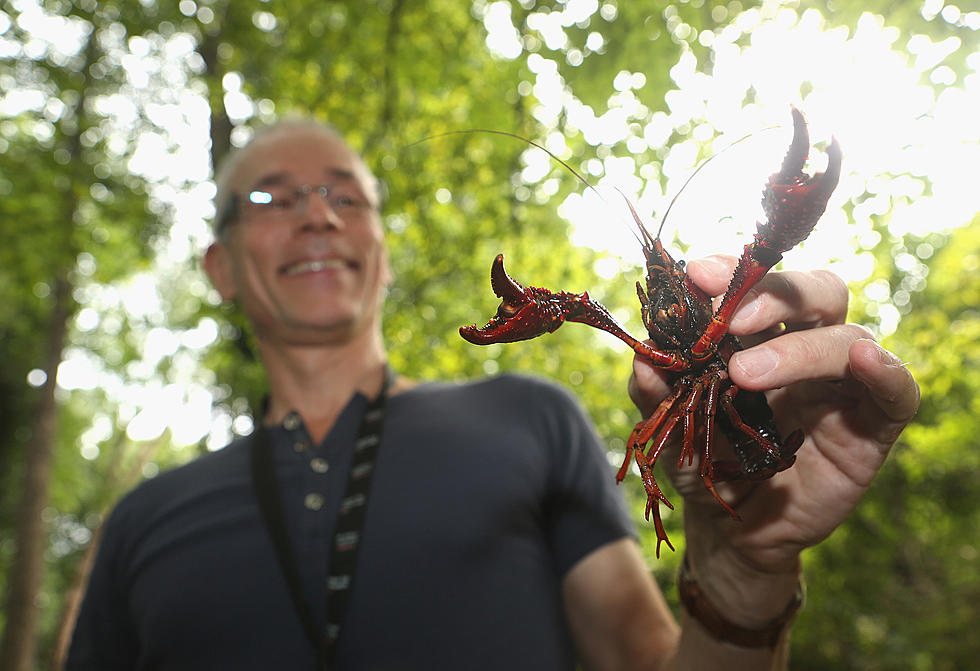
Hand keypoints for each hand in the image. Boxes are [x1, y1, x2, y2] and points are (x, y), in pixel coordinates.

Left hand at [628, 255, 919, 624]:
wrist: (733, 526)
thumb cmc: (705, 461)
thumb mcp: (671, 428)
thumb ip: (655, 392)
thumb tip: (642, 360)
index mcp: (756, 336)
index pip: (757, 286)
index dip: (733, 272)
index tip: (697, 276)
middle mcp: (804, 348)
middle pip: (814, 292)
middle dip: (773, 293)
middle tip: (732, 316)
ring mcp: (841, 385)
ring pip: (848, 336)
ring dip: (800, 347)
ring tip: (746, 374)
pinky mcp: (873, 425)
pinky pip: (898, 391)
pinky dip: (886, 370)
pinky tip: (864, 360)